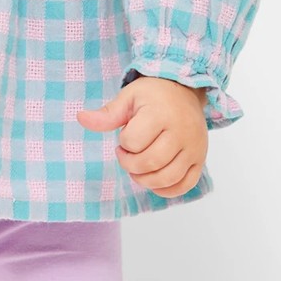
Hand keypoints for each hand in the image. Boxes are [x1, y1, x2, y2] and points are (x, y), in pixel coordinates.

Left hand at [76, 78, 208, 197]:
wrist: (185, 91)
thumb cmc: (153, 95)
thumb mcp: (128, 97)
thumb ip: (107, 114)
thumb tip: (80, 118)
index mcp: (161, 114)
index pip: (134, 141)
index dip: (123, 143)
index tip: (124, 136)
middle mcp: (181, 132)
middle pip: (150, 162)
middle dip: (130, 164)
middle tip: (127, 154)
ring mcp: (193, 148)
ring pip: (167, 178)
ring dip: (145, 180)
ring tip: (138, 168)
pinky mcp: (200, 159)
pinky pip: (185, 185)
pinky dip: (166, 190)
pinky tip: (154, 180)